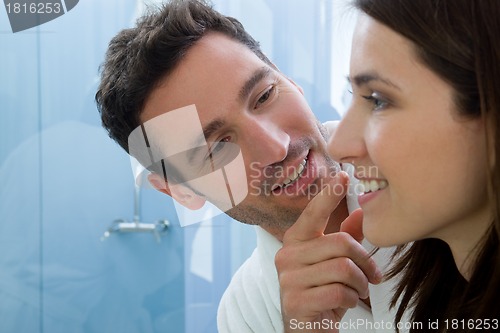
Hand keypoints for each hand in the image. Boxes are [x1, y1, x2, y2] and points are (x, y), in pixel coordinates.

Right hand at [275, 171, 381, 332]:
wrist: (306, 331)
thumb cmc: (322, 292)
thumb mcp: (334, 264)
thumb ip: (344, 238)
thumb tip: (360, 213)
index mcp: (295, 241)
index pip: (313, 213)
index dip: (328, 194)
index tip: (343, 175)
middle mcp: (287, 255)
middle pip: (341, 243)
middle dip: (366, 262)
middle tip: (373, 277)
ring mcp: (288, 278)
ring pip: (343, 268)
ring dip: (360, 285)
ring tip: (357, 292)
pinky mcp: (296, 301)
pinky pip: (339, 292)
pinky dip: (352, 300)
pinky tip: (345, 304)